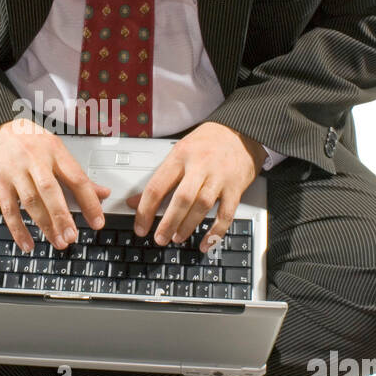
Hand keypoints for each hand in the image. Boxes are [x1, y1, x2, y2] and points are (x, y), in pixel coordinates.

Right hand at [0, 119, 109, 251]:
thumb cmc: (28, 140)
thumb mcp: (56, 149)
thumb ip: (77, 174)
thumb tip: (102, 193)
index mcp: (54, 151)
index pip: (76, 178)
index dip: (89, 202)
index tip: (97, 221)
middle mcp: (35, 160)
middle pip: (50, 190)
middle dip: (62, 216)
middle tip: (72, 236)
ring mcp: (16, 171)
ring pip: (31, 201)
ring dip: (45, 225)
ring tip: (58, 241)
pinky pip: (8, 209)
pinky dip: (18, 229)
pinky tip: (28, 242)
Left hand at [125, 122, 265, 252]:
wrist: (241, 133)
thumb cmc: (208, 142)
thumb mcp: (179, 153)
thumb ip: (159, 178)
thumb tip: (134, 202)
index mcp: (180, 156)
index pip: (157, 186)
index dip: (145, 210)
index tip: (141, 227)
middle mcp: (200, 166)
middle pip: (181, 198)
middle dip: (168, 222)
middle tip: (160, 238)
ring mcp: (219, 177)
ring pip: (202, 205)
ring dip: (188, 225)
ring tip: (177, 237)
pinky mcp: (236, 188)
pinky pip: (226, 214)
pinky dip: (215, 231)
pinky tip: (205, 242)